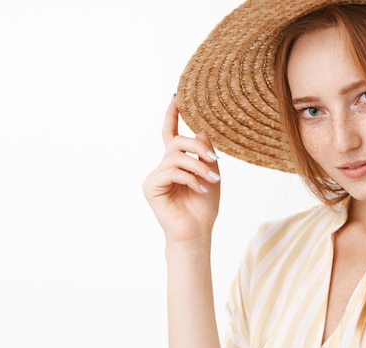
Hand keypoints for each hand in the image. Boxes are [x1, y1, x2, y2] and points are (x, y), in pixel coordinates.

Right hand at [143, 96, 220, 242]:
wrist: (197, 232)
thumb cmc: (203, 207)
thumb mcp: (211, 176)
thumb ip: (205, 154)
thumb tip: (201, 131)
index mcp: (177, 163)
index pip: (171, 134)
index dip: (172, 115)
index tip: (175, 97)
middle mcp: (163, 166)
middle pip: (177, 142)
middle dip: (197, 147)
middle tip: (214, 162)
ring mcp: (155, 176)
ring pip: (177, 157)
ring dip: (198, 167)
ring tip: (212, 180)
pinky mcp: (150, 186)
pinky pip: (172, 171)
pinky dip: (189, 178)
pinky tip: (199, 189)